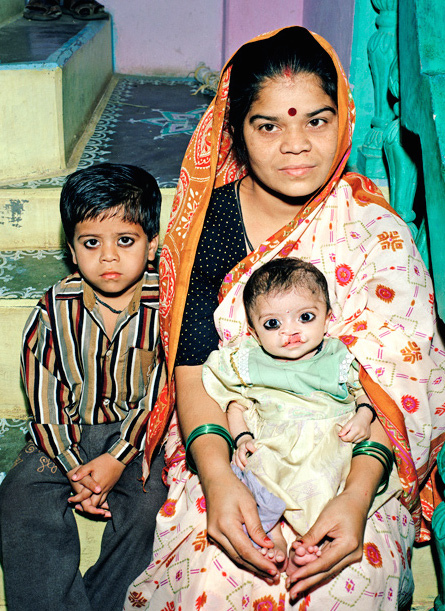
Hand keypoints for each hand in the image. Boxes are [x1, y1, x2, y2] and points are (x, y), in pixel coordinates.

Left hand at [67, 453, 124, 516]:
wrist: (118, 459)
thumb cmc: (103, 461)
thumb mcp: (91, 464)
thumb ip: (81, 472)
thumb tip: (73, 478)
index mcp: (95, 484)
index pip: (84, 496)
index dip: (76, 499)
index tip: (69, 500)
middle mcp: (101, 489)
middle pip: (93, 504)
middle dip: (85, 507)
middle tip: (78, 506)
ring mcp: (107, 489)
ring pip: (100, 503)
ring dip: (93, 506)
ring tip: (85, 504)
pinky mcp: (110, 488)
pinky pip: (104, 499)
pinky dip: (99, 503)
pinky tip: (94, 500)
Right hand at [201, 462, 279, 581]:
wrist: (215, 480)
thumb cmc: (234, 489)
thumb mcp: (249, 504)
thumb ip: (257, 527)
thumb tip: (268, 547)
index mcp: (225, 525)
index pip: (245, 550)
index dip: (260, 562)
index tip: (274, 570)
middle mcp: (217, 534)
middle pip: (239, 557)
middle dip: (257, 568)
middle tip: (274, 576)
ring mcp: (214, 536)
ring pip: (234, 556)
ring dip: (251, 565)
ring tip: (267, 572)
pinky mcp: (215, 535)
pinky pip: (231, 550)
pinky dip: (244, 557)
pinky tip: (255, 560)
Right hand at [233, 439, 256, 468]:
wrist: (244, 443)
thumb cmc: (252, 445)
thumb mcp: (256, 444)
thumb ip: (259, 447)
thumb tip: (263, 454)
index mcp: (247, 443)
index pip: (249, 445)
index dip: (253, 449)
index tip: (257, 453)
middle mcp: (241, 447)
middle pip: (240, 454)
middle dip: (243, 461)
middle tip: (248, 467)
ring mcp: (237, 452)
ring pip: (236, 459)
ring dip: (240, 465)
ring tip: (245, 471)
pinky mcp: (234, 456)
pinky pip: (234, 462)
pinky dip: (236, 467)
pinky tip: (240, 470)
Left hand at [285, 490, 366, 598]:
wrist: (357, 501)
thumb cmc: (342, 506)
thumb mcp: (325, 519)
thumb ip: (312, 536)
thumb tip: (298, 551)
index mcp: (348, 545)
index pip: (324, 563)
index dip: (307, 571)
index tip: (293, 578)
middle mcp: (352, 555)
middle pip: (326, 572)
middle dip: (308, 582)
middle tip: (292, 591)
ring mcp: (350, 556)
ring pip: (327, 570)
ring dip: (311, 578)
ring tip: (295, 586)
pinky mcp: (346, 554)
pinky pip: (329, 563)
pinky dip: (316, 568)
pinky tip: (305, 574)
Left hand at [339, 410, 371, 442]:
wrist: (365, 416)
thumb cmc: (356, 419)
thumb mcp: (349, 422)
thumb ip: (344, 429)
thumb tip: (339, 435)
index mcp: (357, 429)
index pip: (348, 438)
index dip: (343, 438)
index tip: (341, 436)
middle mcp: (362, 434)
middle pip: (351, 441)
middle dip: (347, 438)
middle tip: (346, 433)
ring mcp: (366, 436)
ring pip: (355, 442)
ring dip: (352, 439)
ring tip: (351, 433)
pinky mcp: (368, 437)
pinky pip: (360, 441)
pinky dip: (356, 439)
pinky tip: (356, 434)